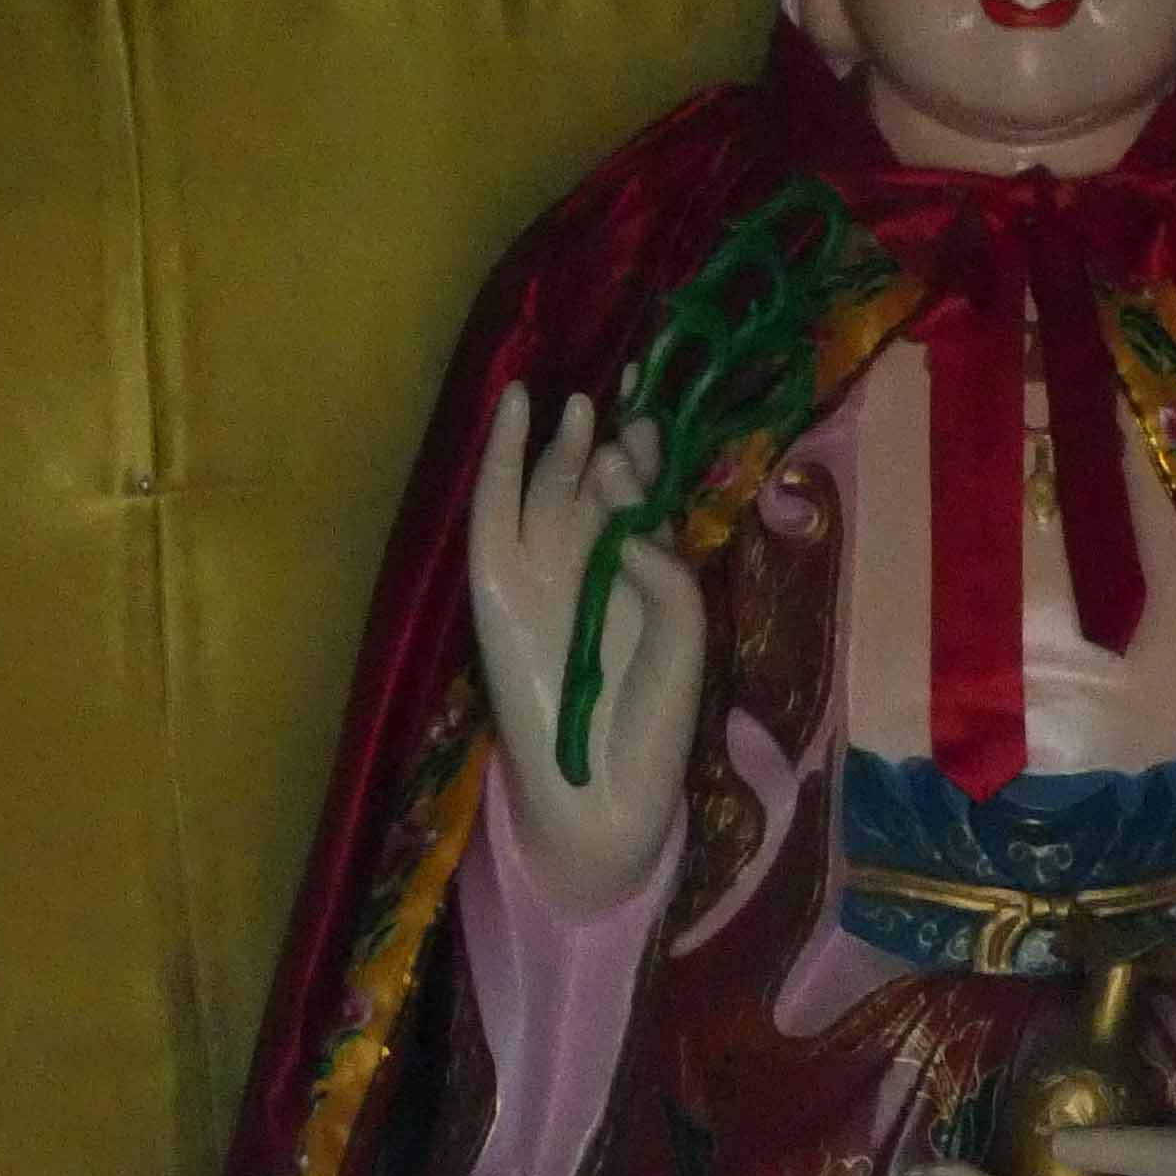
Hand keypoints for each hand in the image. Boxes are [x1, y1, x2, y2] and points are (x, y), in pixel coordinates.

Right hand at [465, 386, 703, 915]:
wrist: (604, 785)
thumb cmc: (654, 717)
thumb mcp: (682, 634)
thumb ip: (665, 570)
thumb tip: (627, 515)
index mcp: (638, 573)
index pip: (642, 496)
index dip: (648, 453)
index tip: (659, 412)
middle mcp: (588, 562)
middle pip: (597, 480)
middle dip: (612, 435)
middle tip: (630, 389)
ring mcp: (540, 570)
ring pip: (548, 485)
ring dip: (563, 440)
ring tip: (582, 401)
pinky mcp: (495, 584)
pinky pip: (494, 509)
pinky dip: (499, 458)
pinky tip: (512, 409)